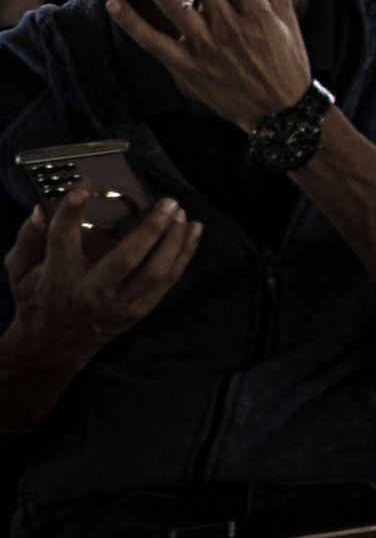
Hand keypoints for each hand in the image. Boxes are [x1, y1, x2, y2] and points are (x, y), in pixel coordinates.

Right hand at [2, 191, 198, 369]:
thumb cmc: (36, 299)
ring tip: (183, 214)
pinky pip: (167, 283)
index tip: (82, 190)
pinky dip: (184, 256)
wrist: (52, 347)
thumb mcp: (20, 270)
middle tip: (167, 203)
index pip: (63, 242)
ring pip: (153, 273)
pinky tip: (192, 232)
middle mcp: (90, 293)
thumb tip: (42, 208)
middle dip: (150, 230)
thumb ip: (29, 238)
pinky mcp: (137, 311)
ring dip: (174, 242)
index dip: (71, 216)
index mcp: (58, 278)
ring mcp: (117, 304)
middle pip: (124, 260)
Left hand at [110, 0, 317, 132]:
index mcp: (256, 13)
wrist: (278, 111)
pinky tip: (117, 3)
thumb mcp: (287, 21)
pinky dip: (133, 23)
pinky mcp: (186, 67)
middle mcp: (229, 27)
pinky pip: (155, 42)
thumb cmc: (286, 63)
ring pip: (173, 5)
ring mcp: (205, 47)